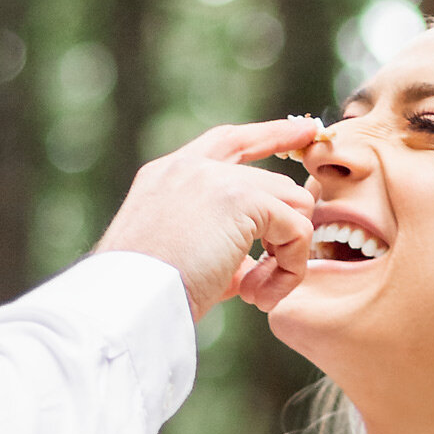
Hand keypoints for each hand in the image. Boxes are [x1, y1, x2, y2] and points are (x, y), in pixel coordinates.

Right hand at [97, 118, 318, 319]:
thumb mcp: (184, 260)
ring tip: (255, 294)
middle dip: (292, 210)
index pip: (228, 142)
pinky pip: (297, 231)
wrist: (128, 303)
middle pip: (270, 172)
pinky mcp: (242, 200)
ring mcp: (215, 178)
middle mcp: (189, 168)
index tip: (304, 130)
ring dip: (285, 257)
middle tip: (281, 265)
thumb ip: (222, 247)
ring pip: (292, 204)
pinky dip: (287, 270)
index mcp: (167, 176)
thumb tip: (259, 260)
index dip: (268, 135)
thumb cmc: (146, 297)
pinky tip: (256, 296)